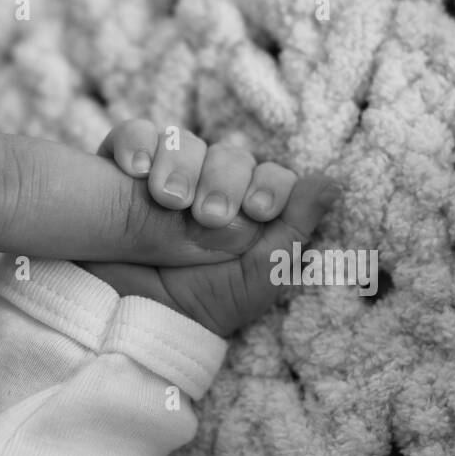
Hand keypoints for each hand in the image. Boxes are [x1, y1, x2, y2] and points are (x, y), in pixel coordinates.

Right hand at [82, 119, 340, 335]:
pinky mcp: (121, 171)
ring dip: (182, 167)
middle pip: (230, 155)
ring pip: (184, 142)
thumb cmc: (202, 305)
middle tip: (209, 216)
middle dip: (224, 181)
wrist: (132, 319)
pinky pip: (134, 136)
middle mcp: (211, 187)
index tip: (258, 210)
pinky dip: (138, 145)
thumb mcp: (257, 276)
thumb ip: (294, 227)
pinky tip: (135, 171)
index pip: (272, 175)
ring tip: (169, 201)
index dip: (270, 185)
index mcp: (250, 210)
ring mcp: (167, 176)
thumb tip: (333, 182)